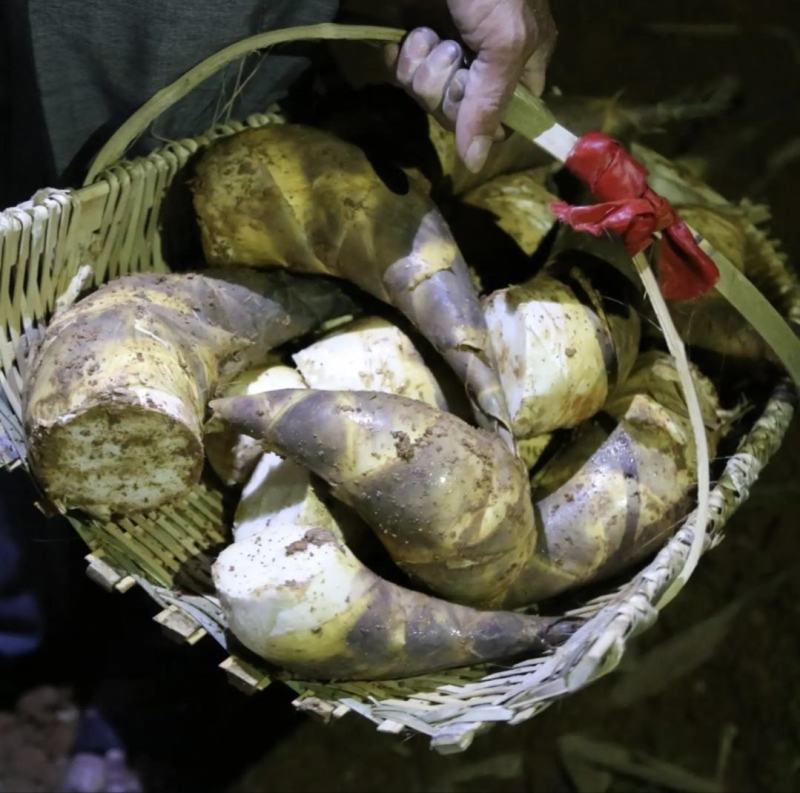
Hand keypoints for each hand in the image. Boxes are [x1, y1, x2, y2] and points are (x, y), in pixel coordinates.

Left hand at [386, 0, 556, 172]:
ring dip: (421, 68)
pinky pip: (402, 73)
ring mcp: (446, 49)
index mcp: (521, 62)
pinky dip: (400, 56)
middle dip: (445, 89)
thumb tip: (475, 162)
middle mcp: (484, 62)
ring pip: (427, 95)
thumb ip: (491, 104)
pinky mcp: (414, 38)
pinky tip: (405, 35)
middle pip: (458, 112)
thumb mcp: (506, 41)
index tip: (471, 101)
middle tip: (449, 55)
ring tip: (426, 35)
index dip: (482, 119)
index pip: (501, 119)